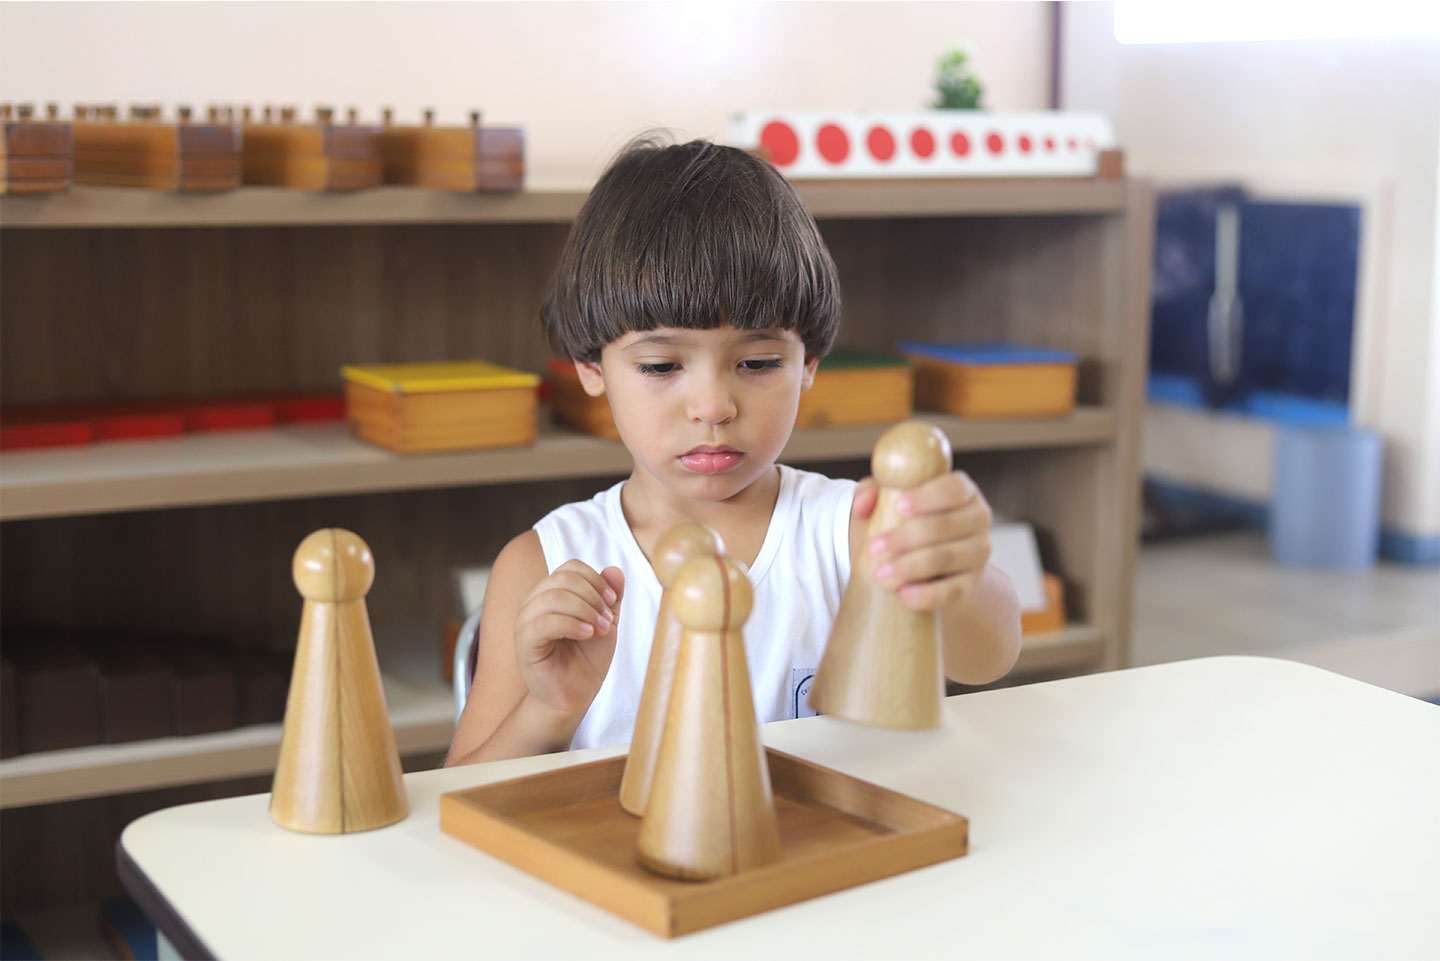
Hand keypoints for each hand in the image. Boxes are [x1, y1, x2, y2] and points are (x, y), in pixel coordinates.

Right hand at [512, 560, 624, 719]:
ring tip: (600, 630)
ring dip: (585, 611)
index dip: (596, 580)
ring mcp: (525, 622)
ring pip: (554, 597)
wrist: (574, 696)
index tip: (612, 602)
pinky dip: (572, 625)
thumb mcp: (605, 622)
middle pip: (564, 579)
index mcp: (550, 594)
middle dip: (593, 596)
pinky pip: (544, 623)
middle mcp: (534, 603)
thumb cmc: (585, 660)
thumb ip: (611, 597)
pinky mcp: (524, 643)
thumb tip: (614, 569)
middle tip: (608, 620)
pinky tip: (588, 635)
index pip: (571, 568)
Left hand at [854, 470, 992, 611]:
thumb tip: (863, 504)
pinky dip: (927, 595)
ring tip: (880, 575)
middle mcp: (978, 517)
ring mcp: (978, 551)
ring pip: (947, 558)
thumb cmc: (899, 522)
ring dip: (911, 567)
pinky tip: (904, 596)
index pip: (953, 489)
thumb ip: (870, 493)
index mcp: (962, 489)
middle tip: (873, 548)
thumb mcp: (884, 502)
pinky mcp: (971, 582)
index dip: (927, 498)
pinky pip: (952, 590)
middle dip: (906, 538)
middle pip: (945, 525)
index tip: (898, 507)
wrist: (919, 564)